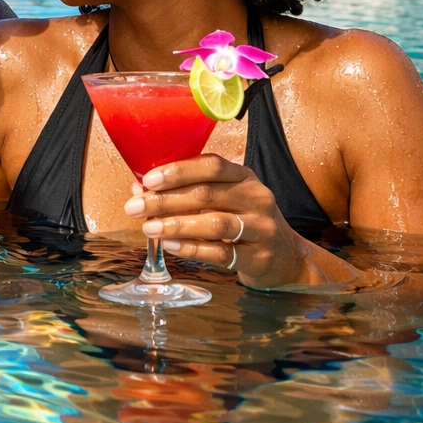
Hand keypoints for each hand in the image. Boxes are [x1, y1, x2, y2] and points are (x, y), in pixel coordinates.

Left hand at [124, 154, 357, 289]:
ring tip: (148, 228)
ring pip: (214, 224)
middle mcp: (256, 198)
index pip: (212, 165)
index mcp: (244, 176)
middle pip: (207, 194)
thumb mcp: (224, 198)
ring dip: (176, 225)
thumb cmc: (244, 220)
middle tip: (135, 207)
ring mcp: (262, 228)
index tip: (148, 179)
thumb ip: (186, 191)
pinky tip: (170, 246)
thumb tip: (139, 188)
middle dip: (166, 200)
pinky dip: (192, 249)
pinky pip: (221, 253)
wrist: (286, 257)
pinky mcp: (260, 258)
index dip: (178, 171)